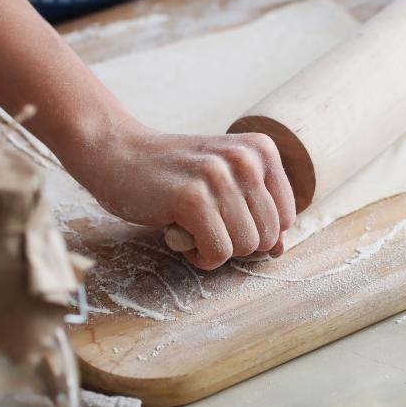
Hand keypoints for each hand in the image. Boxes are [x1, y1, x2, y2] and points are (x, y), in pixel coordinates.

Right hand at [69, 121, 295, 269]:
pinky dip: (200, 256)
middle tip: (206, 223)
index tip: (227, 217)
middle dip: (237, 243)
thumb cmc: (176, 175)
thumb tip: (280, 250)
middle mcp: (245, 158)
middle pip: (268, 236)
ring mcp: (219, 176)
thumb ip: (256, 210)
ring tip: (192, 226)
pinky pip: (217, 252)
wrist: (118, 155)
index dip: (257, 231)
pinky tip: (181, 235)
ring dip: (216, 250)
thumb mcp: (226, 180)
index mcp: (262, 150)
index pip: (287, 218)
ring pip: (245, 246)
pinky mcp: (191, 198)